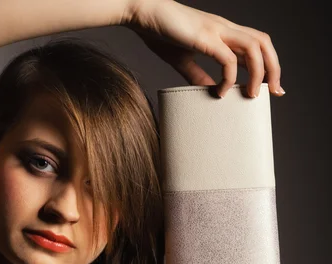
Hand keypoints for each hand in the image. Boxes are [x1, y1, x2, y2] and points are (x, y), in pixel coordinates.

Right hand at [122, 0, 283, 98]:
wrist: (143, 13)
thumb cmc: (161, 34)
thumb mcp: (183, 61)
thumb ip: (198, 77)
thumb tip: (211, 93)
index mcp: (223, 33)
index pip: (256, 47)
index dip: (268, 66)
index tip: (271, 88)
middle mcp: (225, 29)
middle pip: (264, 43)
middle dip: (274, 68)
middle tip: (274, 92)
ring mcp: (217, 31)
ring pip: (254, 47)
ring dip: (259, 73)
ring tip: (252, 94)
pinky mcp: (205, 37)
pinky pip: (227, 59)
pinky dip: (229, 79)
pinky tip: (220, 92)